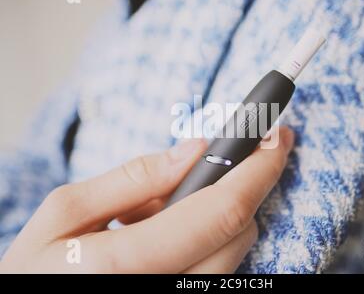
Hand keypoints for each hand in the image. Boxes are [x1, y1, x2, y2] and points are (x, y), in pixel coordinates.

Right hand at [0, 127, 293, 272]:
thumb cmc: (36, 270)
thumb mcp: (66, 213)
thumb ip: (133, 179)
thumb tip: (194, 150)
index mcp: (129, 265)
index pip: (222, 211)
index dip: (258, 169)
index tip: (276, 136)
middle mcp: (167, 291)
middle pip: (238, 232)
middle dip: (245, 186)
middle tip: (231, 155)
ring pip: (234, 252)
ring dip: (226, 213)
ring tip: (177, 199)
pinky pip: (216, 268)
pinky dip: (211, 238)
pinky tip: (178, 228)